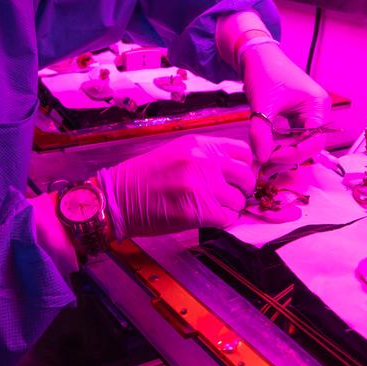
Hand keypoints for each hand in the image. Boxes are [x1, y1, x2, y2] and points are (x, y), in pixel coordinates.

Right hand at [99, 136, 253, 237]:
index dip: (244, 168)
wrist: (119, 198)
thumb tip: (236, 169)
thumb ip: (207, 156)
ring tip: (213, 208)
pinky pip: (228, 218)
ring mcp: (202, 186)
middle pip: (247, 177)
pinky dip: (222, 221)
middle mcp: (204, 161)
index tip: (237, 177)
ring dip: (230, 207)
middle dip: (241, 190)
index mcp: (200, 144)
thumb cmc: (146, 177)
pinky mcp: (198, 211)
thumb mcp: (178, 152)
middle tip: (228, 196)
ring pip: (239, 201)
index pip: (244, 153)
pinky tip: (208, 217)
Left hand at [242, 43, 329, 164]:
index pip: (314, 140)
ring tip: (263, 164)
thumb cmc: (263, 73)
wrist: (256, 55)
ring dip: (283, 154)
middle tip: (265, 168)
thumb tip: (262, 159)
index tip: (270, 159)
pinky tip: (265, 153)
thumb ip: (261, 132)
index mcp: (318, 105)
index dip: (293, 154)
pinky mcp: (297, 116)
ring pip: (300, 143)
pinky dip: (280, 146)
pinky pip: (293, 137)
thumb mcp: (262, 104)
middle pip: (309, 145)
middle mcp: (318, 111)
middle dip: (287, 158)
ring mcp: (309, 113)